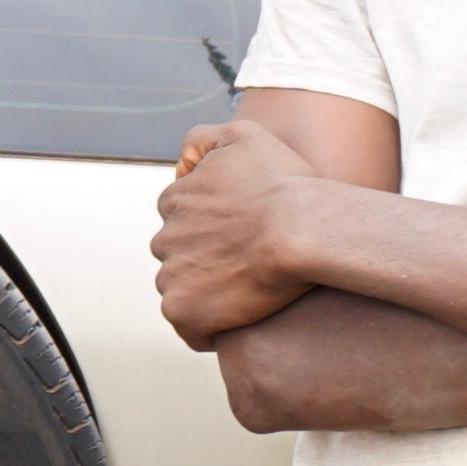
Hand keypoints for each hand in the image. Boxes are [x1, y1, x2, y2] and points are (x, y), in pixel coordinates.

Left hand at [153, 116, 331, 348]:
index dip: (216, 230)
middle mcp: (164, 238)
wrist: (302, 230)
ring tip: (251, 294)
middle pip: (181, 256)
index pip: (183, 219)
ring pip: (185, 291)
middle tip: (252, 266)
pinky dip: (212, 329)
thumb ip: (203, 139)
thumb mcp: (243, 136)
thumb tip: (181, 162)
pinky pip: (193, 329)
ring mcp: (171, 276)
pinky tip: (242, 323)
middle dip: (208, 261)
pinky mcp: (184, 311)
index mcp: (174, 201)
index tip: (244, 236)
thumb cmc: (284, 185)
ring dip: (209, 294)